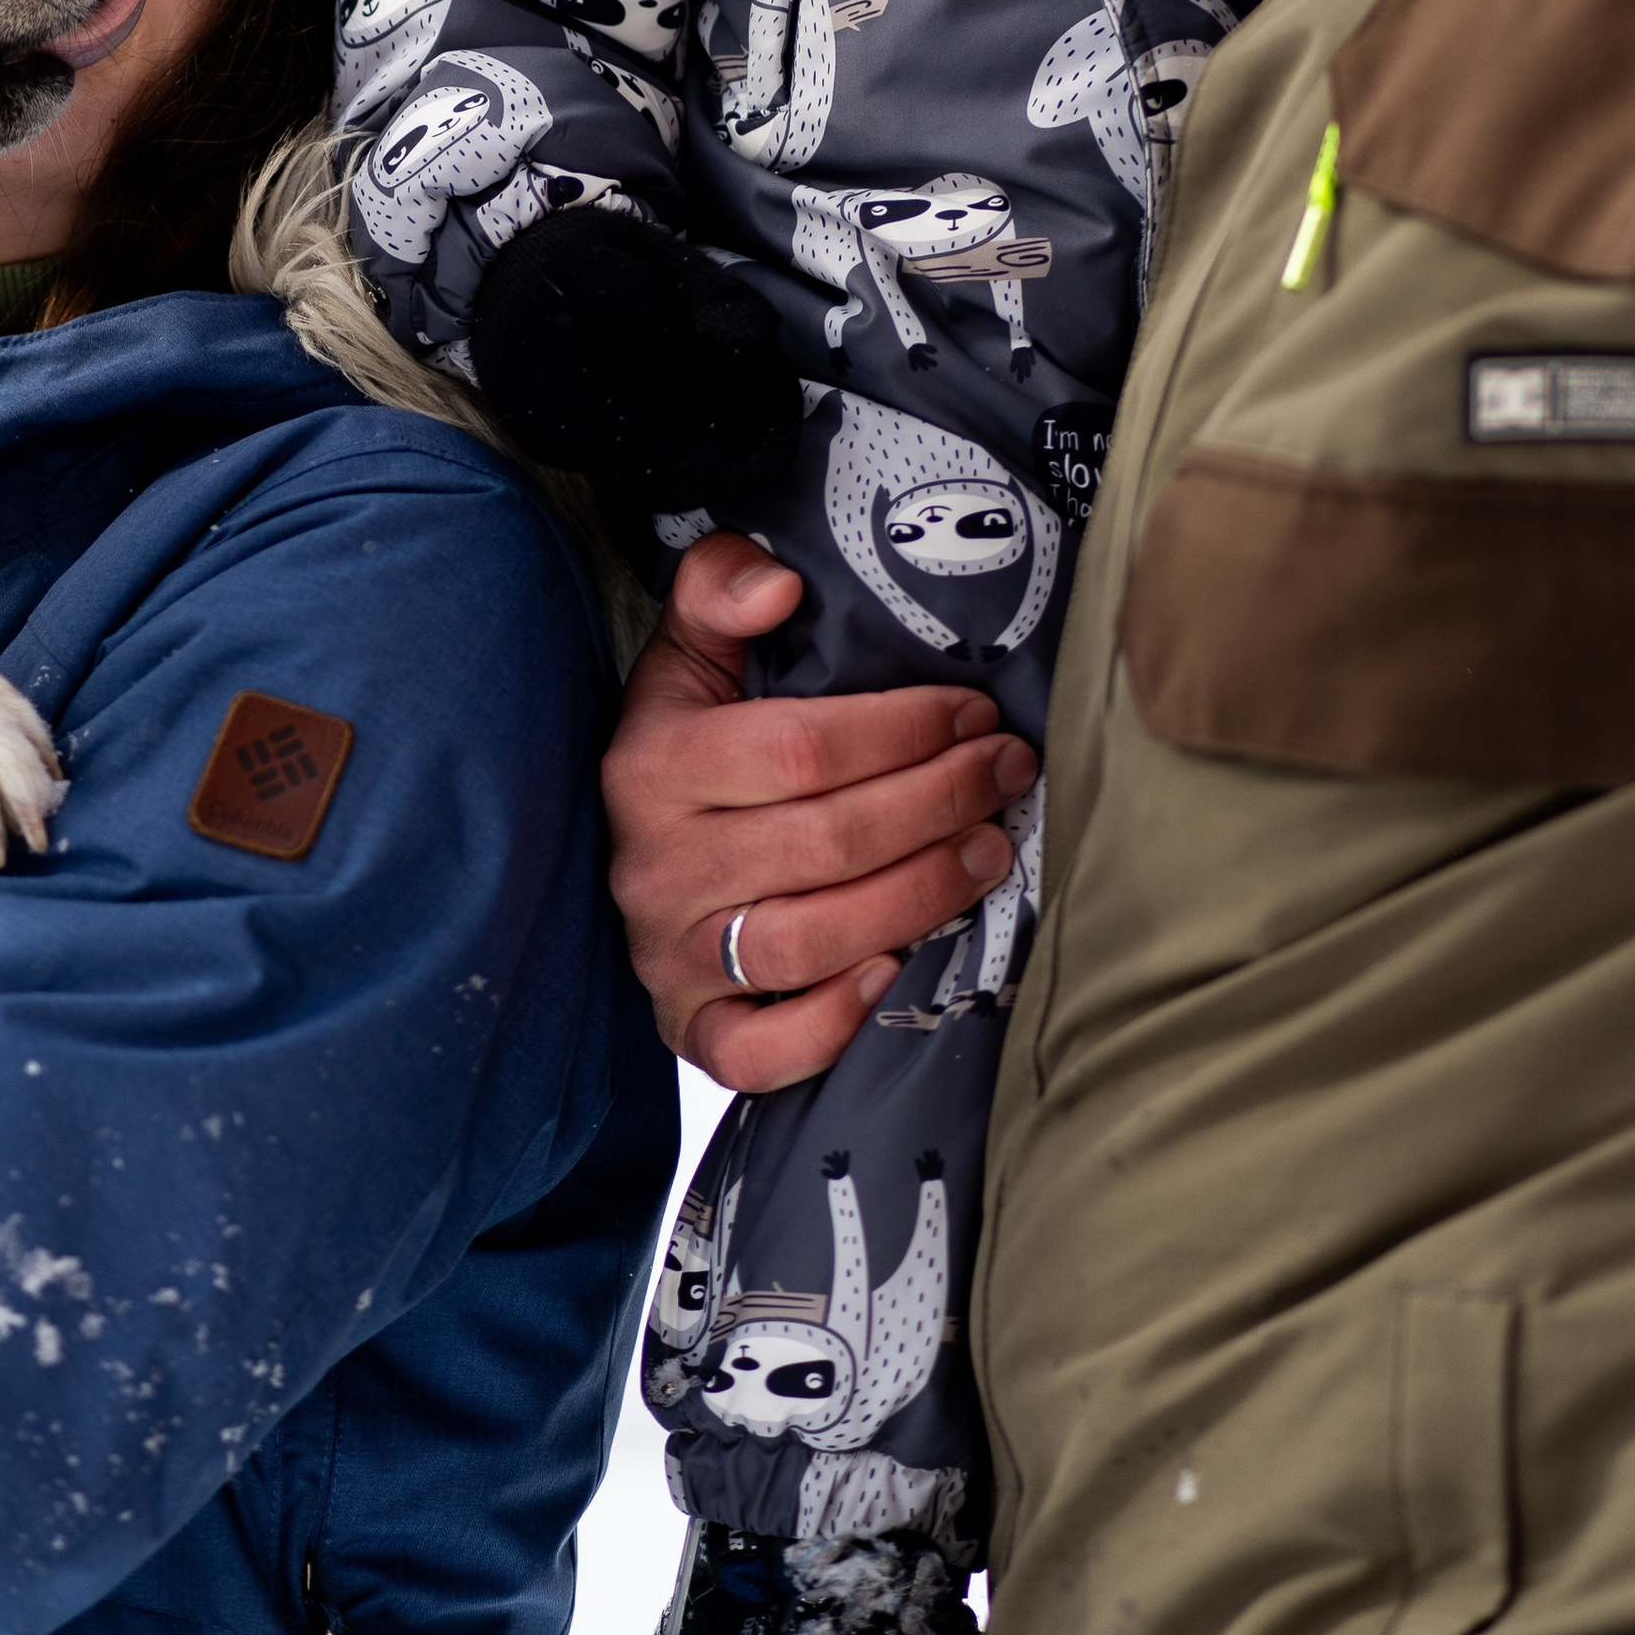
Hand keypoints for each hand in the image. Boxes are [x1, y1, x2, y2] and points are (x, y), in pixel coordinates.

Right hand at [604, 532, 1038, 1089]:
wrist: (626, 857)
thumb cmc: (688, 751)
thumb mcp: (689, 656)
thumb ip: (718, 590)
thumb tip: (777, 583)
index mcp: (653, 766)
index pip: (800, 749)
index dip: (904, 731)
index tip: (975, 713)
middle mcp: (656, 868)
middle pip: (825, 843)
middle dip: (939, 802)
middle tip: (1008, 773)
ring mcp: (669, 956)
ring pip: (808, 941)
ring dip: (920, 895)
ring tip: (991, 852)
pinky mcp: (689, 1028)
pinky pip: (756, 1051)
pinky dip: (829, 1023)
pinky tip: (894, 973)